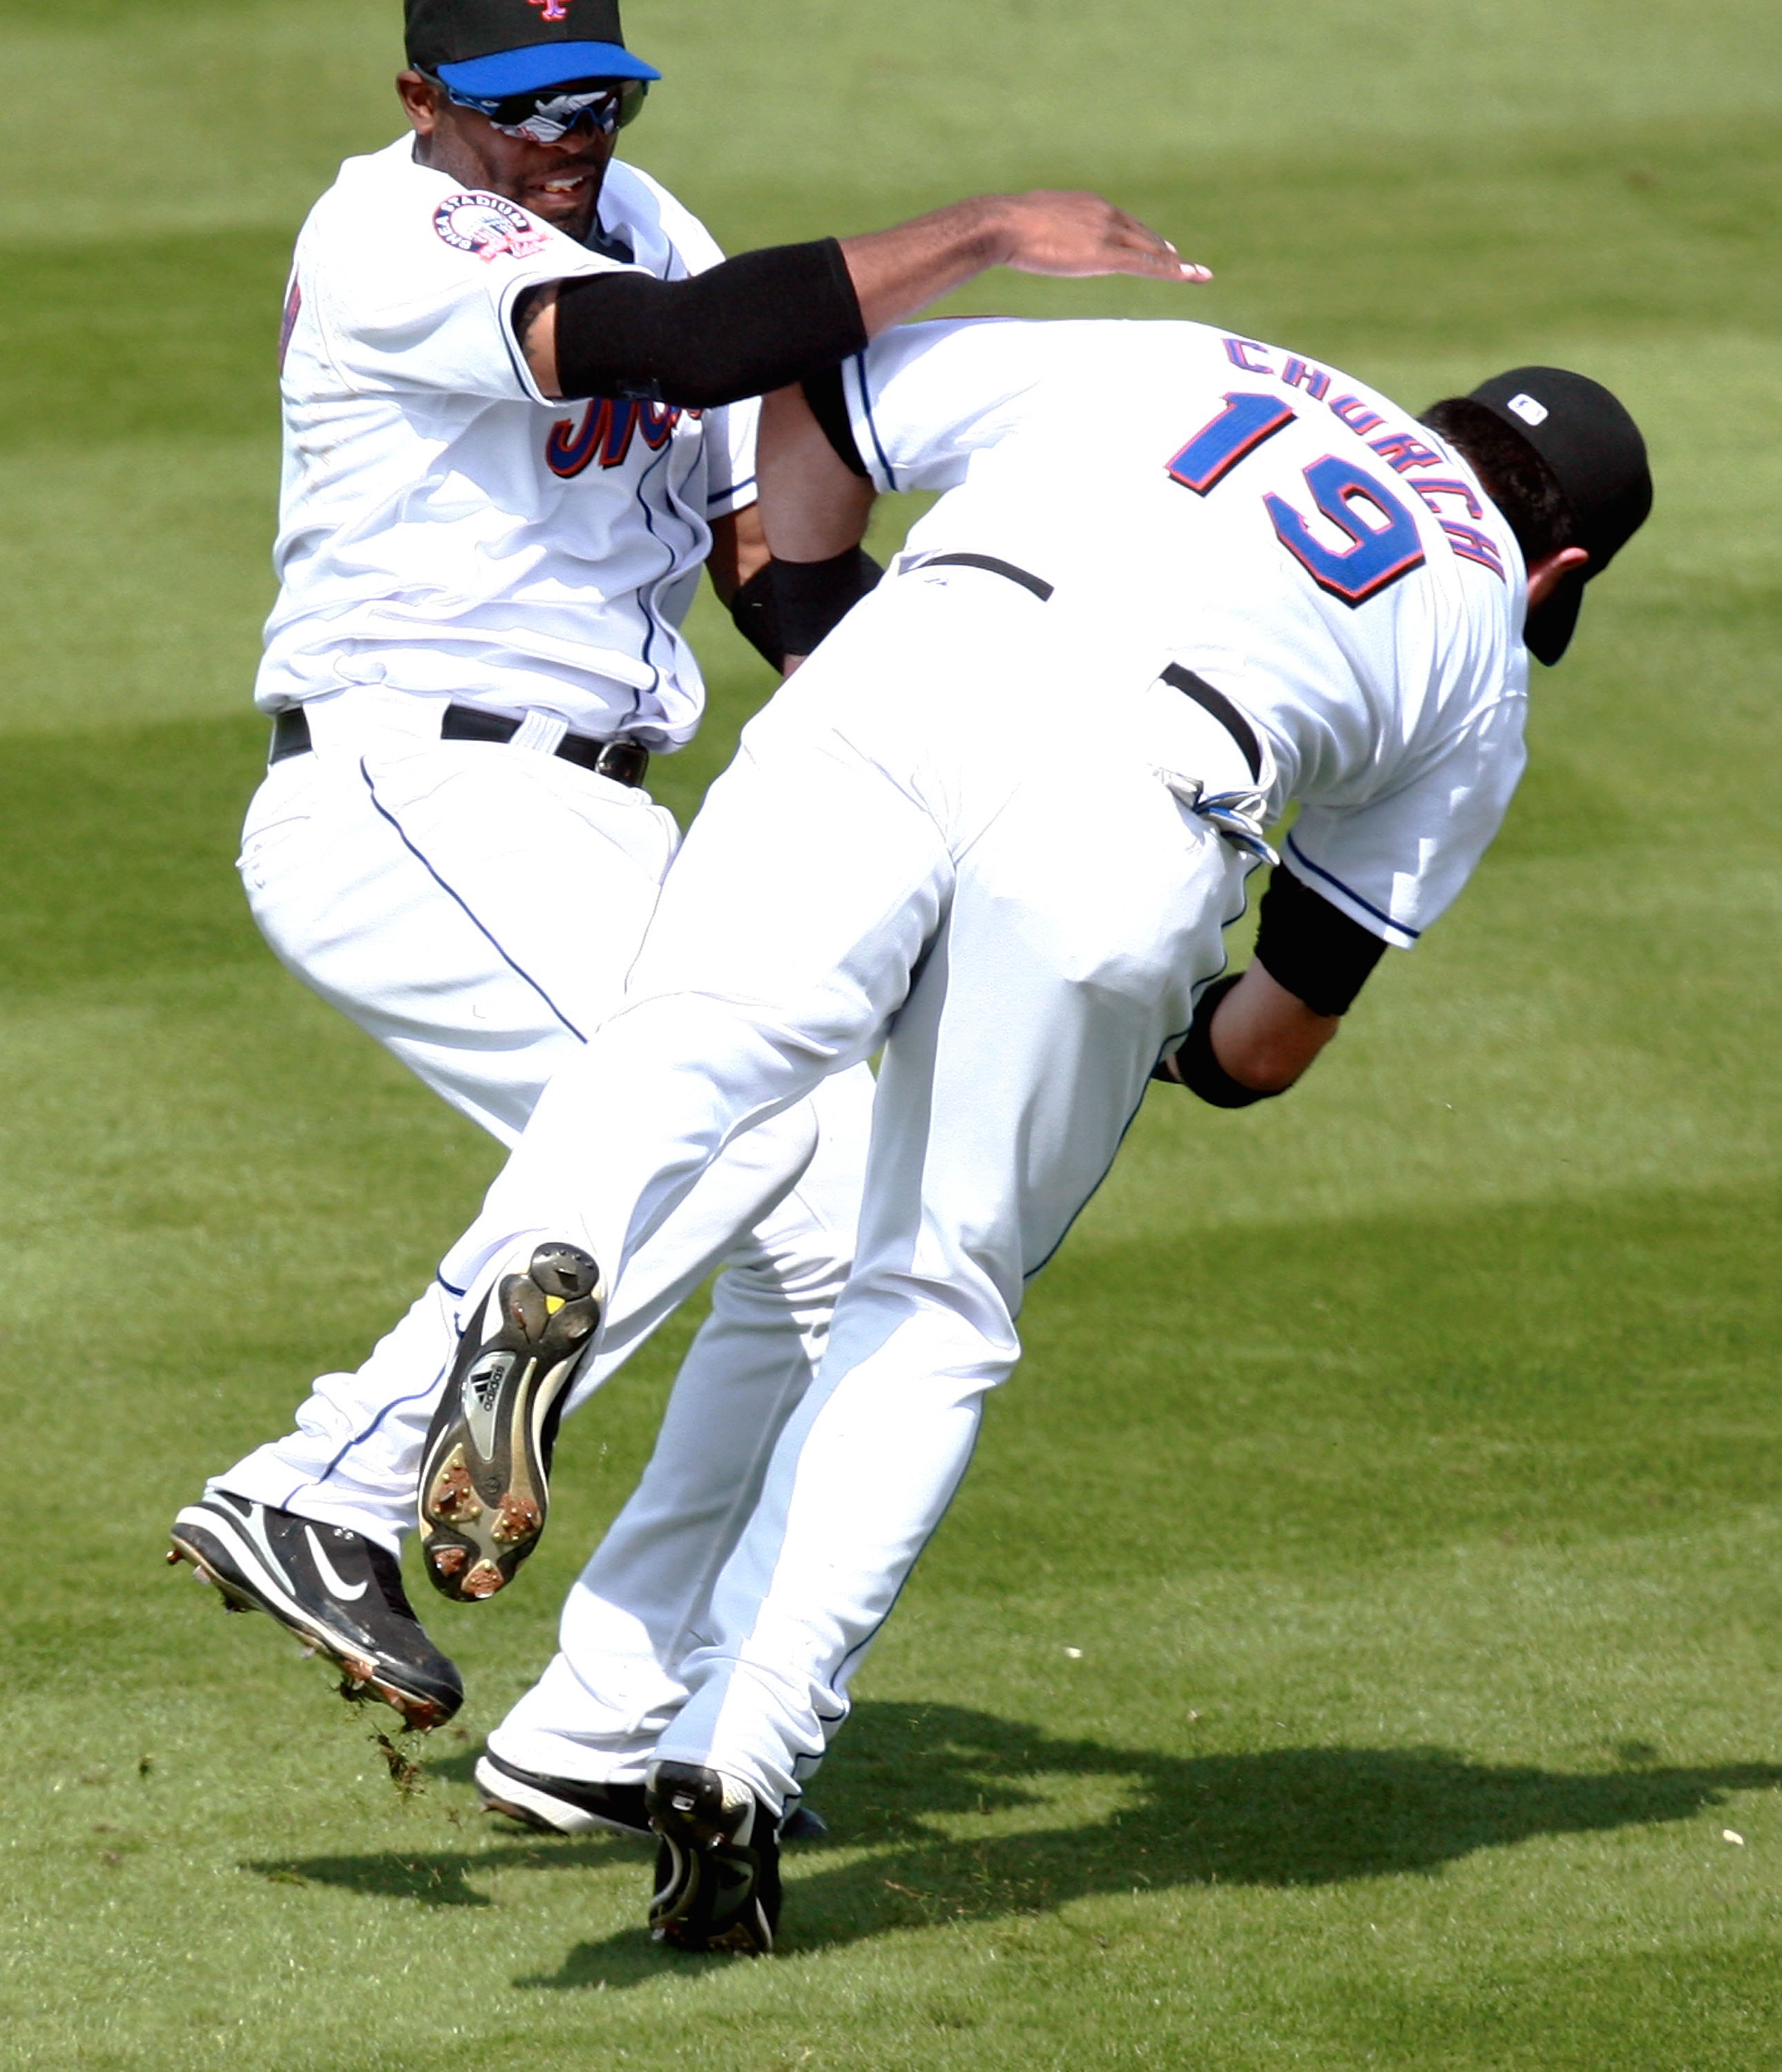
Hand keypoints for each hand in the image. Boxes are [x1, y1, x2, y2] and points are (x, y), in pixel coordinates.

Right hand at [990, 191, 1211, 282]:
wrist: (1003, 224)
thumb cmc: (1008, 225)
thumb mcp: (1034, 220)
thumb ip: (1048, 228)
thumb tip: (1038, 235)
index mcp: (1089, 204)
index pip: (1123, 221)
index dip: (1141, 235)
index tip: (1155, 244)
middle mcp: (1105, 214)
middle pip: (1142, 234)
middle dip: (1162, 249)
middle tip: (1179, 260)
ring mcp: (1107, 234)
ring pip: (1150, 250)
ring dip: (1175, 263)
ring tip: (1195, 273)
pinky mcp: (1105, 255)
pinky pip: (1147, 264)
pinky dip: (1173, 271)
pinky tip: (1191, 275)